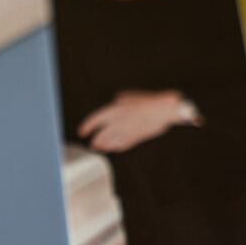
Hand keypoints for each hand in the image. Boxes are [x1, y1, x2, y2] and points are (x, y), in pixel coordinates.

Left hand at [77, 91, 195, 153]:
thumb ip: (120, 100)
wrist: (163, 110)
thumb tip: (115, 101)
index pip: (95, 120)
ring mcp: (126, 132)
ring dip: (104, 146)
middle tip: (92, 144)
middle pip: (101, 135)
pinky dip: (116, 147)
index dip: (86, 127)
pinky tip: (113, 148)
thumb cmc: (148, 101)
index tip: (82, 132)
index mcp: (115, 110)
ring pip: (110, 143)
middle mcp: (118, 122)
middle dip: (95, 140)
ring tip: (99, 148)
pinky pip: (122, 145)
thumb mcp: (130, 96)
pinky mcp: (135, 138)